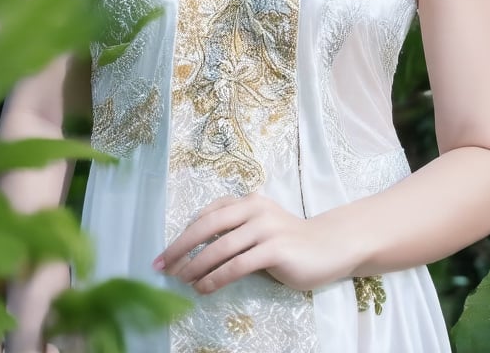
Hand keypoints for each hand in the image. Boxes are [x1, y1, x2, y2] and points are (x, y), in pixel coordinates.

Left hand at [154, 193, 347, 294]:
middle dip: (181, 247)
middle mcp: (255, 209)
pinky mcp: (275, 250)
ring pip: (221, 248)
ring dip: (196, 266)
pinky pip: (237, 265)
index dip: (184, 233)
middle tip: (162, 265)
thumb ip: (234, 228)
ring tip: (181, 281)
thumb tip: (195, 245)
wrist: (328, 247)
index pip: (208, 214)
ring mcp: (266, 228)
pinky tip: (204, 289)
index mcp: (248, 201)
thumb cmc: (289, 241)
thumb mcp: (259, 226)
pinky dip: (216, 278)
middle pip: (208, 226)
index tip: (165, 253)